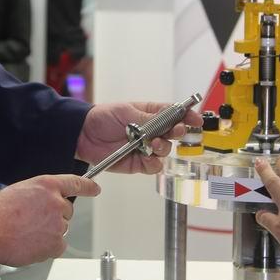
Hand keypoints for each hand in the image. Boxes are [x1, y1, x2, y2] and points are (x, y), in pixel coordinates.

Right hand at [0, 174, 99, 265]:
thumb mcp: (20, 190)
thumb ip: (39, 195)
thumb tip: (43, 204)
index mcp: (47, 185)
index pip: (75, 183)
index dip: (88, 186)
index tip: (95, 189)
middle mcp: (56, 203)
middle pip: (66, 211)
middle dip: (54, 216)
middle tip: (33, 221)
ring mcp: (58, 224)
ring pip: (60, 229)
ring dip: (48, 232)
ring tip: (26, 233)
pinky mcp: (55, 243)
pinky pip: (58, 246)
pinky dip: (47, 247)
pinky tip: (31, 244)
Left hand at [75, 101, 199, 173]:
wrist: (84, 134)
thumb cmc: (104, 117)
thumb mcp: (126, 112)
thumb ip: (148, 119)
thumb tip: (166, 120)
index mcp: (151, 114)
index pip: (174, 114)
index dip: (187, 116)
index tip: (195, 119)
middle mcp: (152, 131)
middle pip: (174, 134)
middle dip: (178, 132)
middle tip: (176, 131)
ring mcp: (146, 148)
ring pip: (166, 151)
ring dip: (163, 147)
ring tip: (153, 144)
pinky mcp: (138, 163)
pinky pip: (153, 166)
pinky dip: (153, 163)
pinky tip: (147, 157)